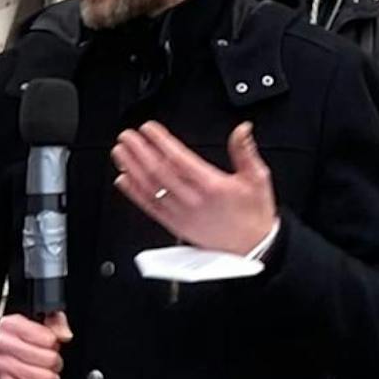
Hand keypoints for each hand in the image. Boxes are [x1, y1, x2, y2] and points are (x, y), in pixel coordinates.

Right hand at [0, 310, 70, 378]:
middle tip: (51, 363)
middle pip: (48, 359)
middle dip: (56, 363)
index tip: (50, 345)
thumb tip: (65, 335)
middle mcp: (2, 344)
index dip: (55, 344)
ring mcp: (0, 366)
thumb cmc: (23, 342)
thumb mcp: (40, 323)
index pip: (48, 338)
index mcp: (11, 324)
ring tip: (48, 376)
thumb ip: (56, 322)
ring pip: (44, 378)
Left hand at [112, 121, 276, 253]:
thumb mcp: (257, 178)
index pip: (179, 159)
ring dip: (132, 169)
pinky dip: (134, 193)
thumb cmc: (253, 214)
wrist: (253, 248)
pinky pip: (150, 208)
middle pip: (159, 172)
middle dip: (140, 152)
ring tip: (120, 153)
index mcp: (212, 186)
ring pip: (150, 189)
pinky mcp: (175, 225)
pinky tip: (123, 180)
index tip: (149, 129)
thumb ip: (245, 151)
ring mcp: (181, 215)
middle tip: (127, 136)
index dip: (161, 142)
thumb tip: (242, 129)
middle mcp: (193, 201)